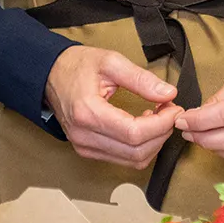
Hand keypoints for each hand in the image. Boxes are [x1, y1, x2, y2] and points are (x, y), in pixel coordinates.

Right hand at [43, 46, 179, 167]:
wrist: (50, 74)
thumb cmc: (76, 66)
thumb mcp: (110, 62)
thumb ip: (140, 79)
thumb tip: (168, 93)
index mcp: (88, 112)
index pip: (135, 133)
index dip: (161, 124)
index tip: (173, 107)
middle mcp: (84, 135)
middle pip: (137, 151)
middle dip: (161, 133)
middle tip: (169, 111)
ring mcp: (84, 146)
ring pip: (133, 160)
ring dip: (153, 142)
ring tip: (157, 118)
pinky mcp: (87, 150)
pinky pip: (123, 160)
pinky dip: (140, 147)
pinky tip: (143, 127)